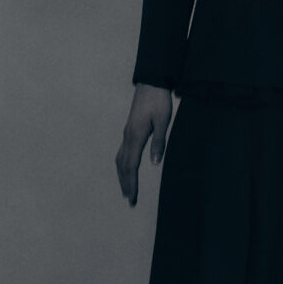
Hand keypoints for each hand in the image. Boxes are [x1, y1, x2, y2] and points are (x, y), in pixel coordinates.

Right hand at [116, 84, 172, 205]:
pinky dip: (122, 165)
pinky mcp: (129, 130)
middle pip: (123, 166)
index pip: (131, 166)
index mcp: (135, 136)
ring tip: (125, 190)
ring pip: (120, 159)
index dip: (131, 183)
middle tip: (129, 201)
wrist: (151, 83)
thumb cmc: (159, 101)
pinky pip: (122, 152)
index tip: (132, 197)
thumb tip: (154, 163)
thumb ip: (159, 142)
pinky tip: (124, 169)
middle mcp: (127, 136)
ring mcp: (126, 133)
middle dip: (126, 184)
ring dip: (122, 176)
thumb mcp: (162, 121)